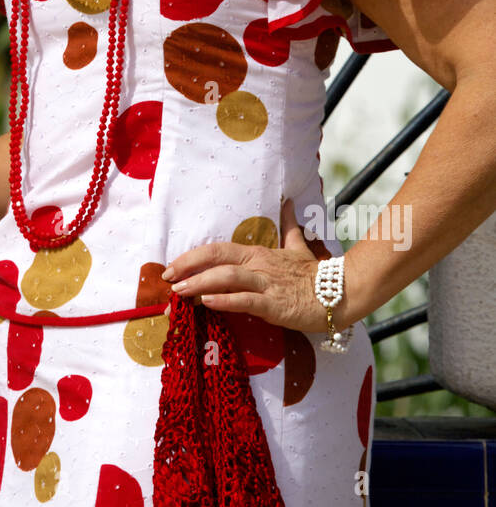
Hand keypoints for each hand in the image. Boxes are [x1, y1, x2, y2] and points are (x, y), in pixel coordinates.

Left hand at [160, 197, 330, 333]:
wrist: (340, 292)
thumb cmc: (313, 273)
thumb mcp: (297, 245)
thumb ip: (289, 226)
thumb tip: (289, 202)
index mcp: (258, 253)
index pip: (217, 249)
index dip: (192, 256)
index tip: (171, 267)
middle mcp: (258, 265)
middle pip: (216, 260)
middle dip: (188, 268)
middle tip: (165, 280)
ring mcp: (266, 284)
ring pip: (227, 278)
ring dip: (199, 284)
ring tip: (179, 292)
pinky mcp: (275, 304)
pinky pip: (246, 300)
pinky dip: (225, 300)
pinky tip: (208, 302)